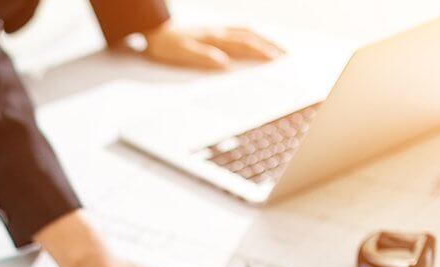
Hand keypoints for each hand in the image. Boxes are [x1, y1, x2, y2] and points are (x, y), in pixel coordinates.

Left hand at [141, 24, 283, 70]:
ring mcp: (217, 30)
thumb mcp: (181, 54)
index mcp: (214, 38)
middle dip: (271, 46)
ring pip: (247, 33)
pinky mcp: (213, 32)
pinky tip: (256, 43)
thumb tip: (224, 63)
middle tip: (288, 57)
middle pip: (251, 37)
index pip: (244, 45)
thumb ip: (202, 57)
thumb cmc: (165, 46)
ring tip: (279, 50)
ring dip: (265, 41)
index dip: (263, 52)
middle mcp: (219, 32)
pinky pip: (239, 32)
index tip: (279, 60)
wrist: (151, 31)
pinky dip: (253, 37)